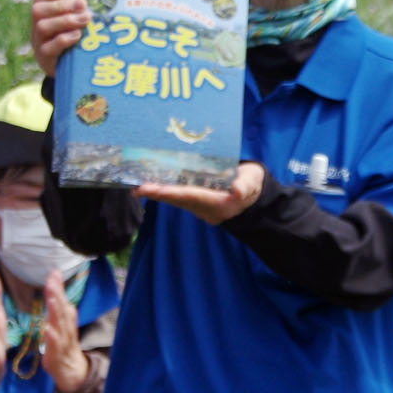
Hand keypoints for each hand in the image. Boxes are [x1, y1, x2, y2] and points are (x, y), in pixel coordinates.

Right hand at [30, 0, 90, 77]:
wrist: (67, 69)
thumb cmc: (73, 39)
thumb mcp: (73, 22)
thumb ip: (78, 9)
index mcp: (41, 14)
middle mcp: (35, 27)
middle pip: (38, 10)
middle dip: (62, 5)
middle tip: (83, 4)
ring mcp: (38, 43)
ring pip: (42, 27)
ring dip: (65, 20)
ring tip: (85, 19)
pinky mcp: (45, 59)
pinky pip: (49, 48)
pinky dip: (64, 39)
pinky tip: (77, 35)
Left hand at [39, 272, 88, 392]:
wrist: (73, 374)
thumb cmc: (64, 348)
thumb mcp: (63, 326)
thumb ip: (60, 309)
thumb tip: (59, 288)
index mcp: (65, 322)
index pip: (61, 301)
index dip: (58, 287)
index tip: (54, 271)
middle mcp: (66, 329)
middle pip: (61, 310)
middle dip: (57, 294)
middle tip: (52, 279)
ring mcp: (63, 343)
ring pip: (59, 325)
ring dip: (55, 311)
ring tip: (51, 298)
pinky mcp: (56, 357)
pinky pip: (54, 347)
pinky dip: (51, 337)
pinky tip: (46, 329)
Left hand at [137, 161, 264, 224]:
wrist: (254, 196)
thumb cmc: (252, 184)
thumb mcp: (252, 182)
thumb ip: (245, 185)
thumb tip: (235, 189)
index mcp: (220, 203)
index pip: (193, 196)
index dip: (174, 192)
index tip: (156, 189)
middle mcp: (206, 209)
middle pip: (179, 201)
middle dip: (159, 194)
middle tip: (138, 188)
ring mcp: (201, 208)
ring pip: (176, 200)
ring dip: (158, 194)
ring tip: (138, 186)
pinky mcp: (197, 203)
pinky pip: (179, 198)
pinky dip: (165, 191)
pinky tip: (152, 185)